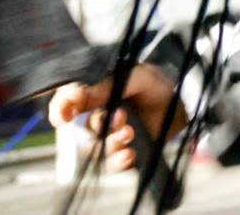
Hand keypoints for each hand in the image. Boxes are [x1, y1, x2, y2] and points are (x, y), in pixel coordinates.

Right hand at [47, 64, 186, 171]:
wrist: (179, 102)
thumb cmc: (154, 84)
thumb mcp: (136, 76)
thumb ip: (109, 84)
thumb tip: (80, 97)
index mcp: (94, 93)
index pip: (66, 102)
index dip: (60, 109)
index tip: (65, 115)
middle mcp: (96, 116)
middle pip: (84, 128)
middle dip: (100, 123)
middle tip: (121, 115)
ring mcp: (108, 135)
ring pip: (98, 146)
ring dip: (112, 141)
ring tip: (129, 131)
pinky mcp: (122, 151)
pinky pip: (111, 163)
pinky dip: (118, 160)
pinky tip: (129, 153)